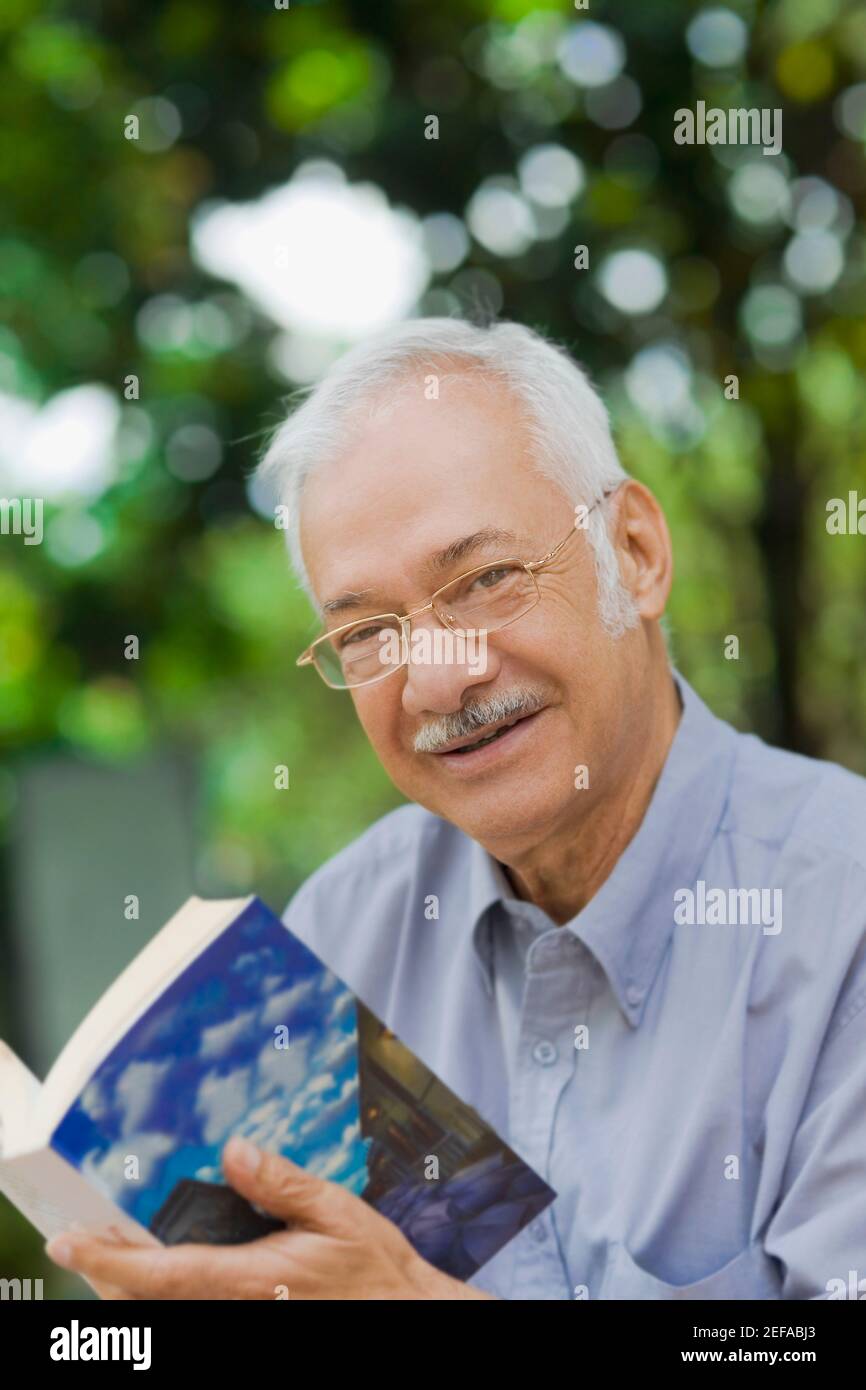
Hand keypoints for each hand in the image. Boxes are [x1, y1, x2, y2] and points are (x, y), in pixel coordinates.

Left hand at [45, 1137, 495, 1299]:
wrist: (404, 1318)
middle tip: (85, 1236)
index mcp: (251, 1279)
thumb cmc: (373, 1270)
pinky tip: (161, 1272)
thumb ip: (282, 1184)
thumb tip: (234, 1151)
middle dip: (109, 1273)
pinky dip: (163, 1295)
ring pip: (165, 1313)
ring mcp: (240, 1325)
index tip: (68, 1243)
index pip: (162, 1272)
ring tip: (113, 1250)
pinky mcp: (250, 1327)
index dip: (108, 1259)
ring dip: (132, 1286)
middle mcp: (235, 1312)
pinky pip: (191, 1315)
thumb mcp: (338, 1212)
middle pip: (149, 1301)